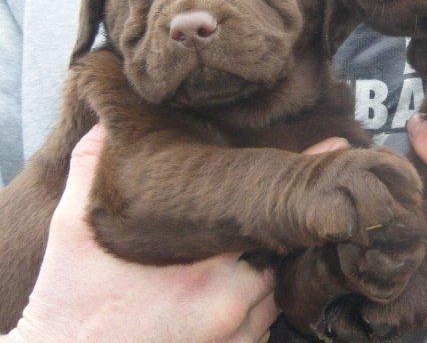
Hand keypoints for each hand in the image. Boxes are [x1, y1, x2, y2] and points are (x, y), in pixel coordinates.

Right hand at [5, 126, 349, 342]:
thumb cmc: (72, 305)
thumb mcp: (75, 231)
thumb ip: (92, 170)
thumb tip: (106, 124)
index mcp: (207, 268)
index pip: (274, 213)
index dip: (300, 177)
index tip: (336, 149)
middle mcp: (233, 306)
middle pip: (281, 253)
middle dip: (278, 228)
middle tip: (273, 207)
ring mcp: (236, 339)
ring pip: (276, 291)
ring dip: (269, 269)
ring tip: (248, 249)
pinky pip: (263, 325)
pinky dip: (256, 305)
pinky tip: (232, 289)